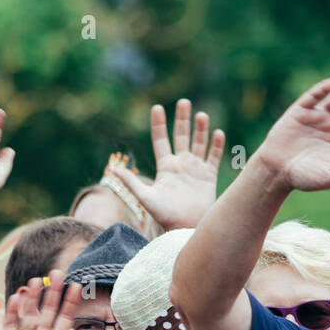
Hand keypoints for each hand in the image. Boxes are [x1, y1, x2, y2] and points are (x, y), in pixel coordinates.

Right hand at [2, 271, 81, 329]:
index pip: (66, 317)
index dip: (71, 301)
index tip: (77, 284)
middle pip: (49, 311)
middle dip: (53, 293)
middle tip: (57, 272)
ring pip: (30, 315)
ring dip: (33, 299)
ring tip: (36, 281)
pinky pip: (12, 327)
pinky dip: (12, 313)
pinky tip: (15, 298)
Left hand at [109, 100, 225, 230]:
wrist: (187, 228)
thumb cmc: (165, 215)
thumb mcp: (146, 198)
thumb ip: (131, 182)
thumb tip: (112, 168)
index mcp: (165, 166)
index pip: (161, 140)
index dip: (159, 124)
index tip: (157, 107)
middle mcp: (180, 164)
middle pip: (181, 136)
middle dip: (182, 119)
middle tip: (184, 102)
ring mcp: (195, 169)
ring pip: (199, 143)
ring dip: (200, 129)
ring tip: (201, 115)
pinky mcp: (209, 176)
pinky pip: (214, 156)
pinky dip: (216, 145)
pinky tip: (217, 133)